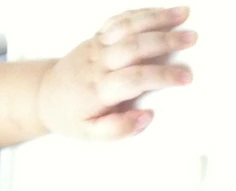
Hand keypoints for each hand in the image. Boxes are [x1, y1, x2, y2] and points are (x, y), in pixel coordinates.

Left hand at [38, 6, 197, 138]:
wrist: (43, 96)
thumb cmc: (70, 115)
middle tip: (192, 38)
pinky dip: (141, 13)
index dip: (161, 76)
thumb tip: (147, 117)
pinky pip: (118, 20)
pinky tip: (162, 11)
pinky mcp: (96, 38)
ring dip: (156, 18)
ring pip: (127, 27)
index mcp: (98, 90)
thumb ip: (117, 130)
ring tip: (184, 14)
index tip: (186, 77)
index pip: (134, 79)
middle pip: (134, 46)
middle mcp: (97, 64)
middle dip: (165, 40)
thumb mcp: (89, 133)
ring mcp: (96, 47)